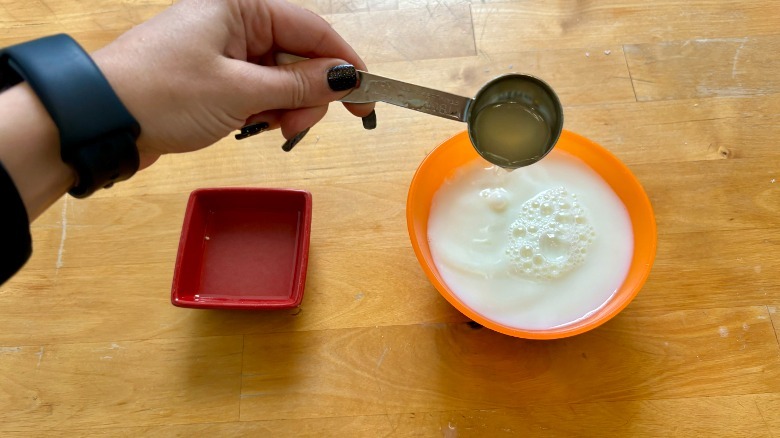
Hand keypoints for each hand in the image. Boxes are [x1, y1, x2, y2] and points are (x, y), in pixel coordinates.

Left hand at [92, 0, 372, 168]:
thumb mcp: (239, 90)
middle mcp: (236, 22)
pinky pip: (259, 91)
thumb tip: (348, 77)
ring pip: (282, 78)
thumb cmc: (164, 93)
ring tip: (270, 129)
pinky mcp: (215, 77)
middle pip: (300, 56)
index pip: (313, 30)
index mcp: (242, 7)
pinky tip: (254, 126)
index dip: (345, 65)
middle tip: (296, 127)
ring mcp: (225, 51)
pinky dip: (265, 111)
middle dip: (308, 94)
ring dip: (286, 107)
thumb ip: (298, 84)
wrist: (101, 121)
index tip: (367, 99)